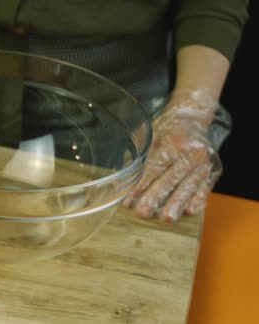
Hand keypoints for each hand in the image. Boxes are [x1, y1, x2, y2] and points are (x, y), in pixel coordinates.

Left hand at [123, 89, 221, 221]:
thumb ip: (140, 156)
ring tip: (166, 217)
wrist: (194, 117)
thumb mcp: (151, 135)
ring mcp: (203, 162)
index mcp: (172, 143)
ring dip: (176, 203)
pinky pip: (205, 187)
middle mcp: (190, 153)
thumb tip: (123, 177)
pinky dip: (198, 199)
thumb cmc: (168, 129)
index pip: (153, 168)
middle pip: (170, 179)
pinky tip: (191, 210)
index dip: (140, 185)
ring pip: (188, 186)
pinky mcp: (213, 170)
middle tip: (143, 212)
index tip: (129, 200)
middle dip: (155, 197)